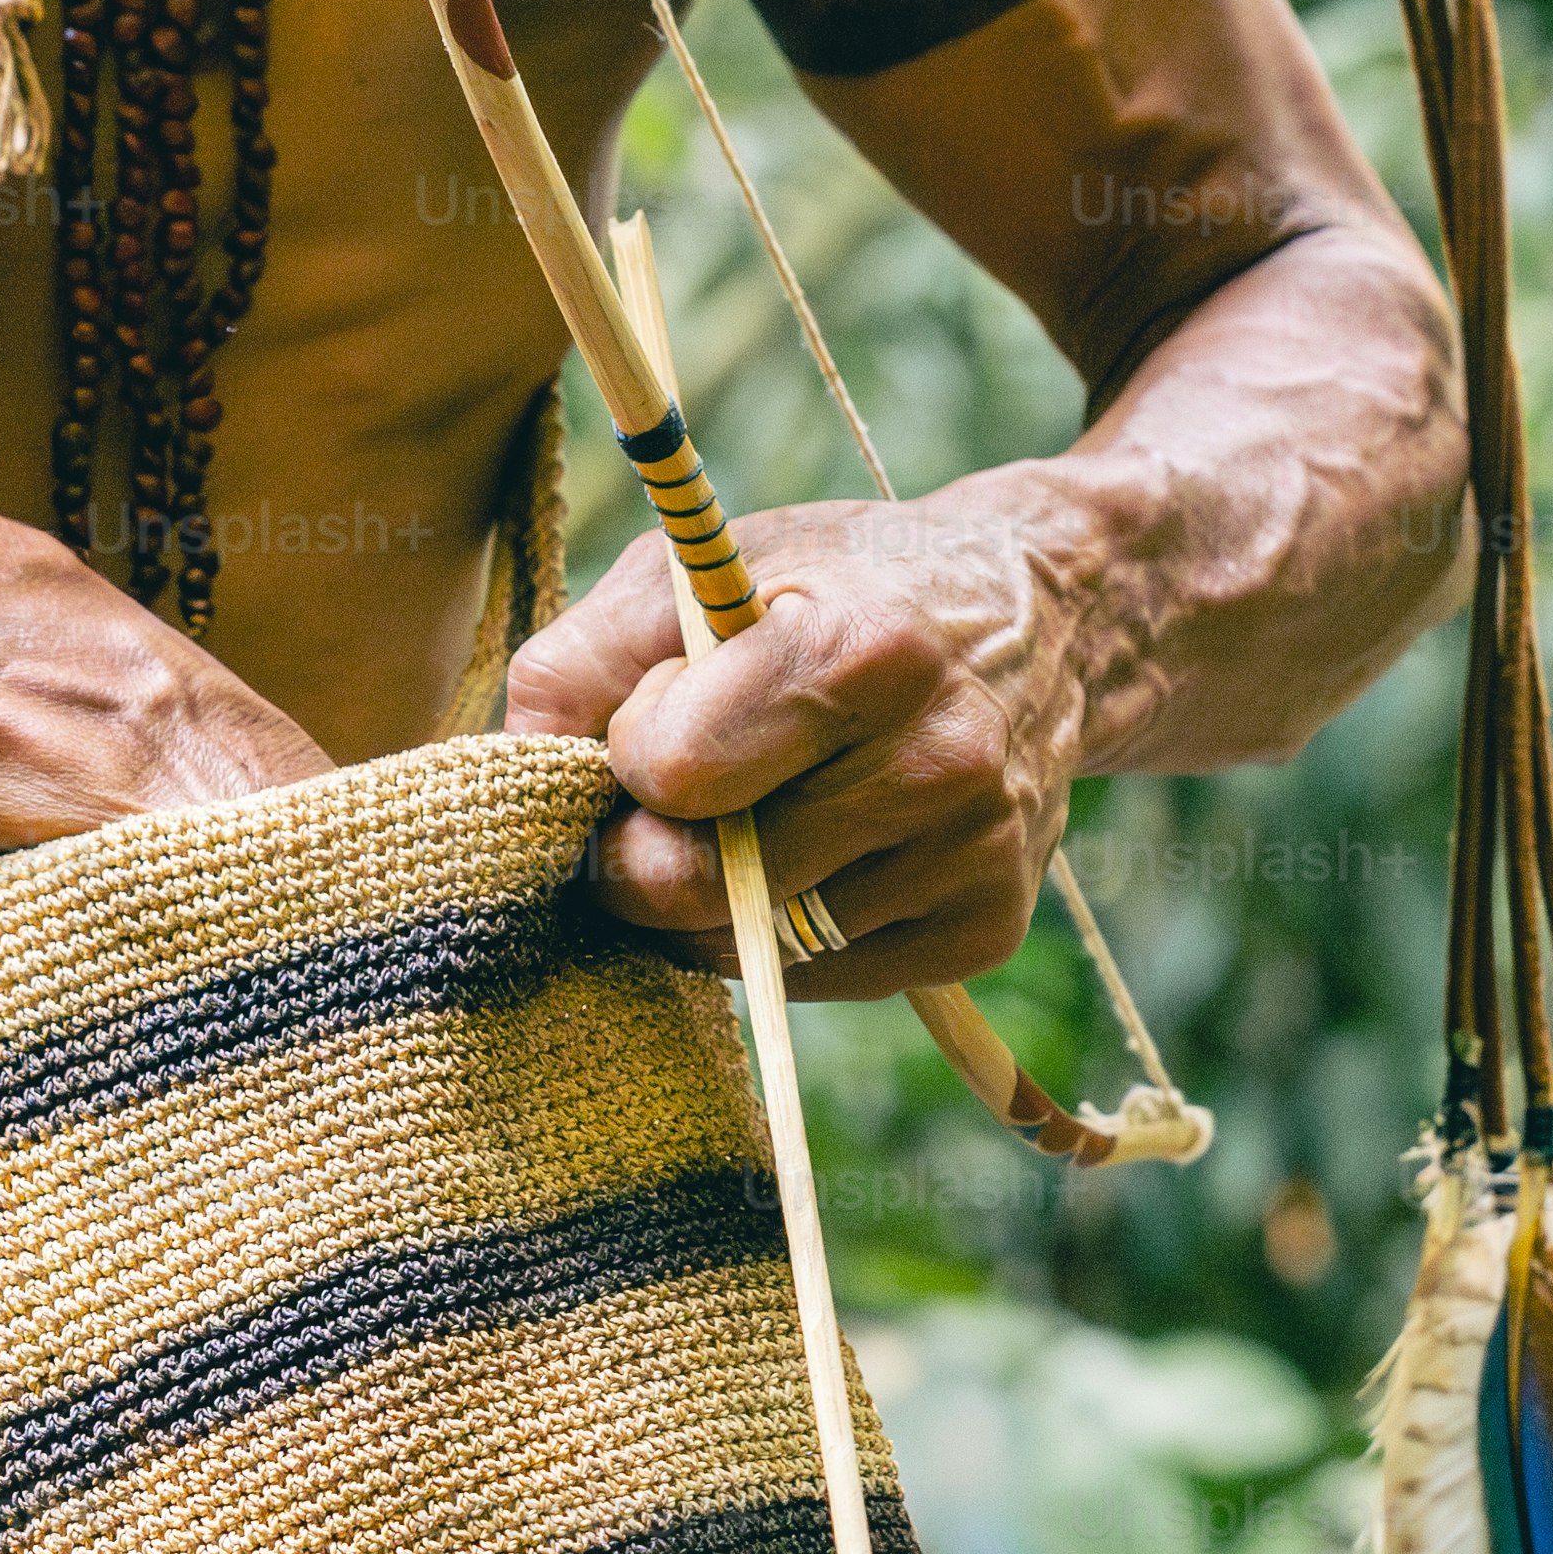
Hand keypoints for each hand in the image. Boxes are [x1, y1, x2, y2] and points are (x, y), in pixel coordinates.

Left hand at [502, 495, 1069, 997]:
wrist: (1040, 621)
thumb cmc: (833, 589)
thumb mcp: (700, 573)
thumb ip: (581, 661)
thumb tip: (512, 776)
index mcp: (863, 651)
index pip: (670, 772)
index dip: (633, 751)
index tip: (663, 711)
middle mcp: (937, 760)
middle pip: (696, 886)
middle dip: (640, 855)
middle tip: (659, 803)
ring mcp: (971, 856)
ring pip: (747, 951)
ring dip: (699, 904)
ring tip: (738, 818)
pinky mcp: (984, 928)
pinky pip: (814, 980)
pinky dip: (776, 933)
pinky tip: (808, 853)